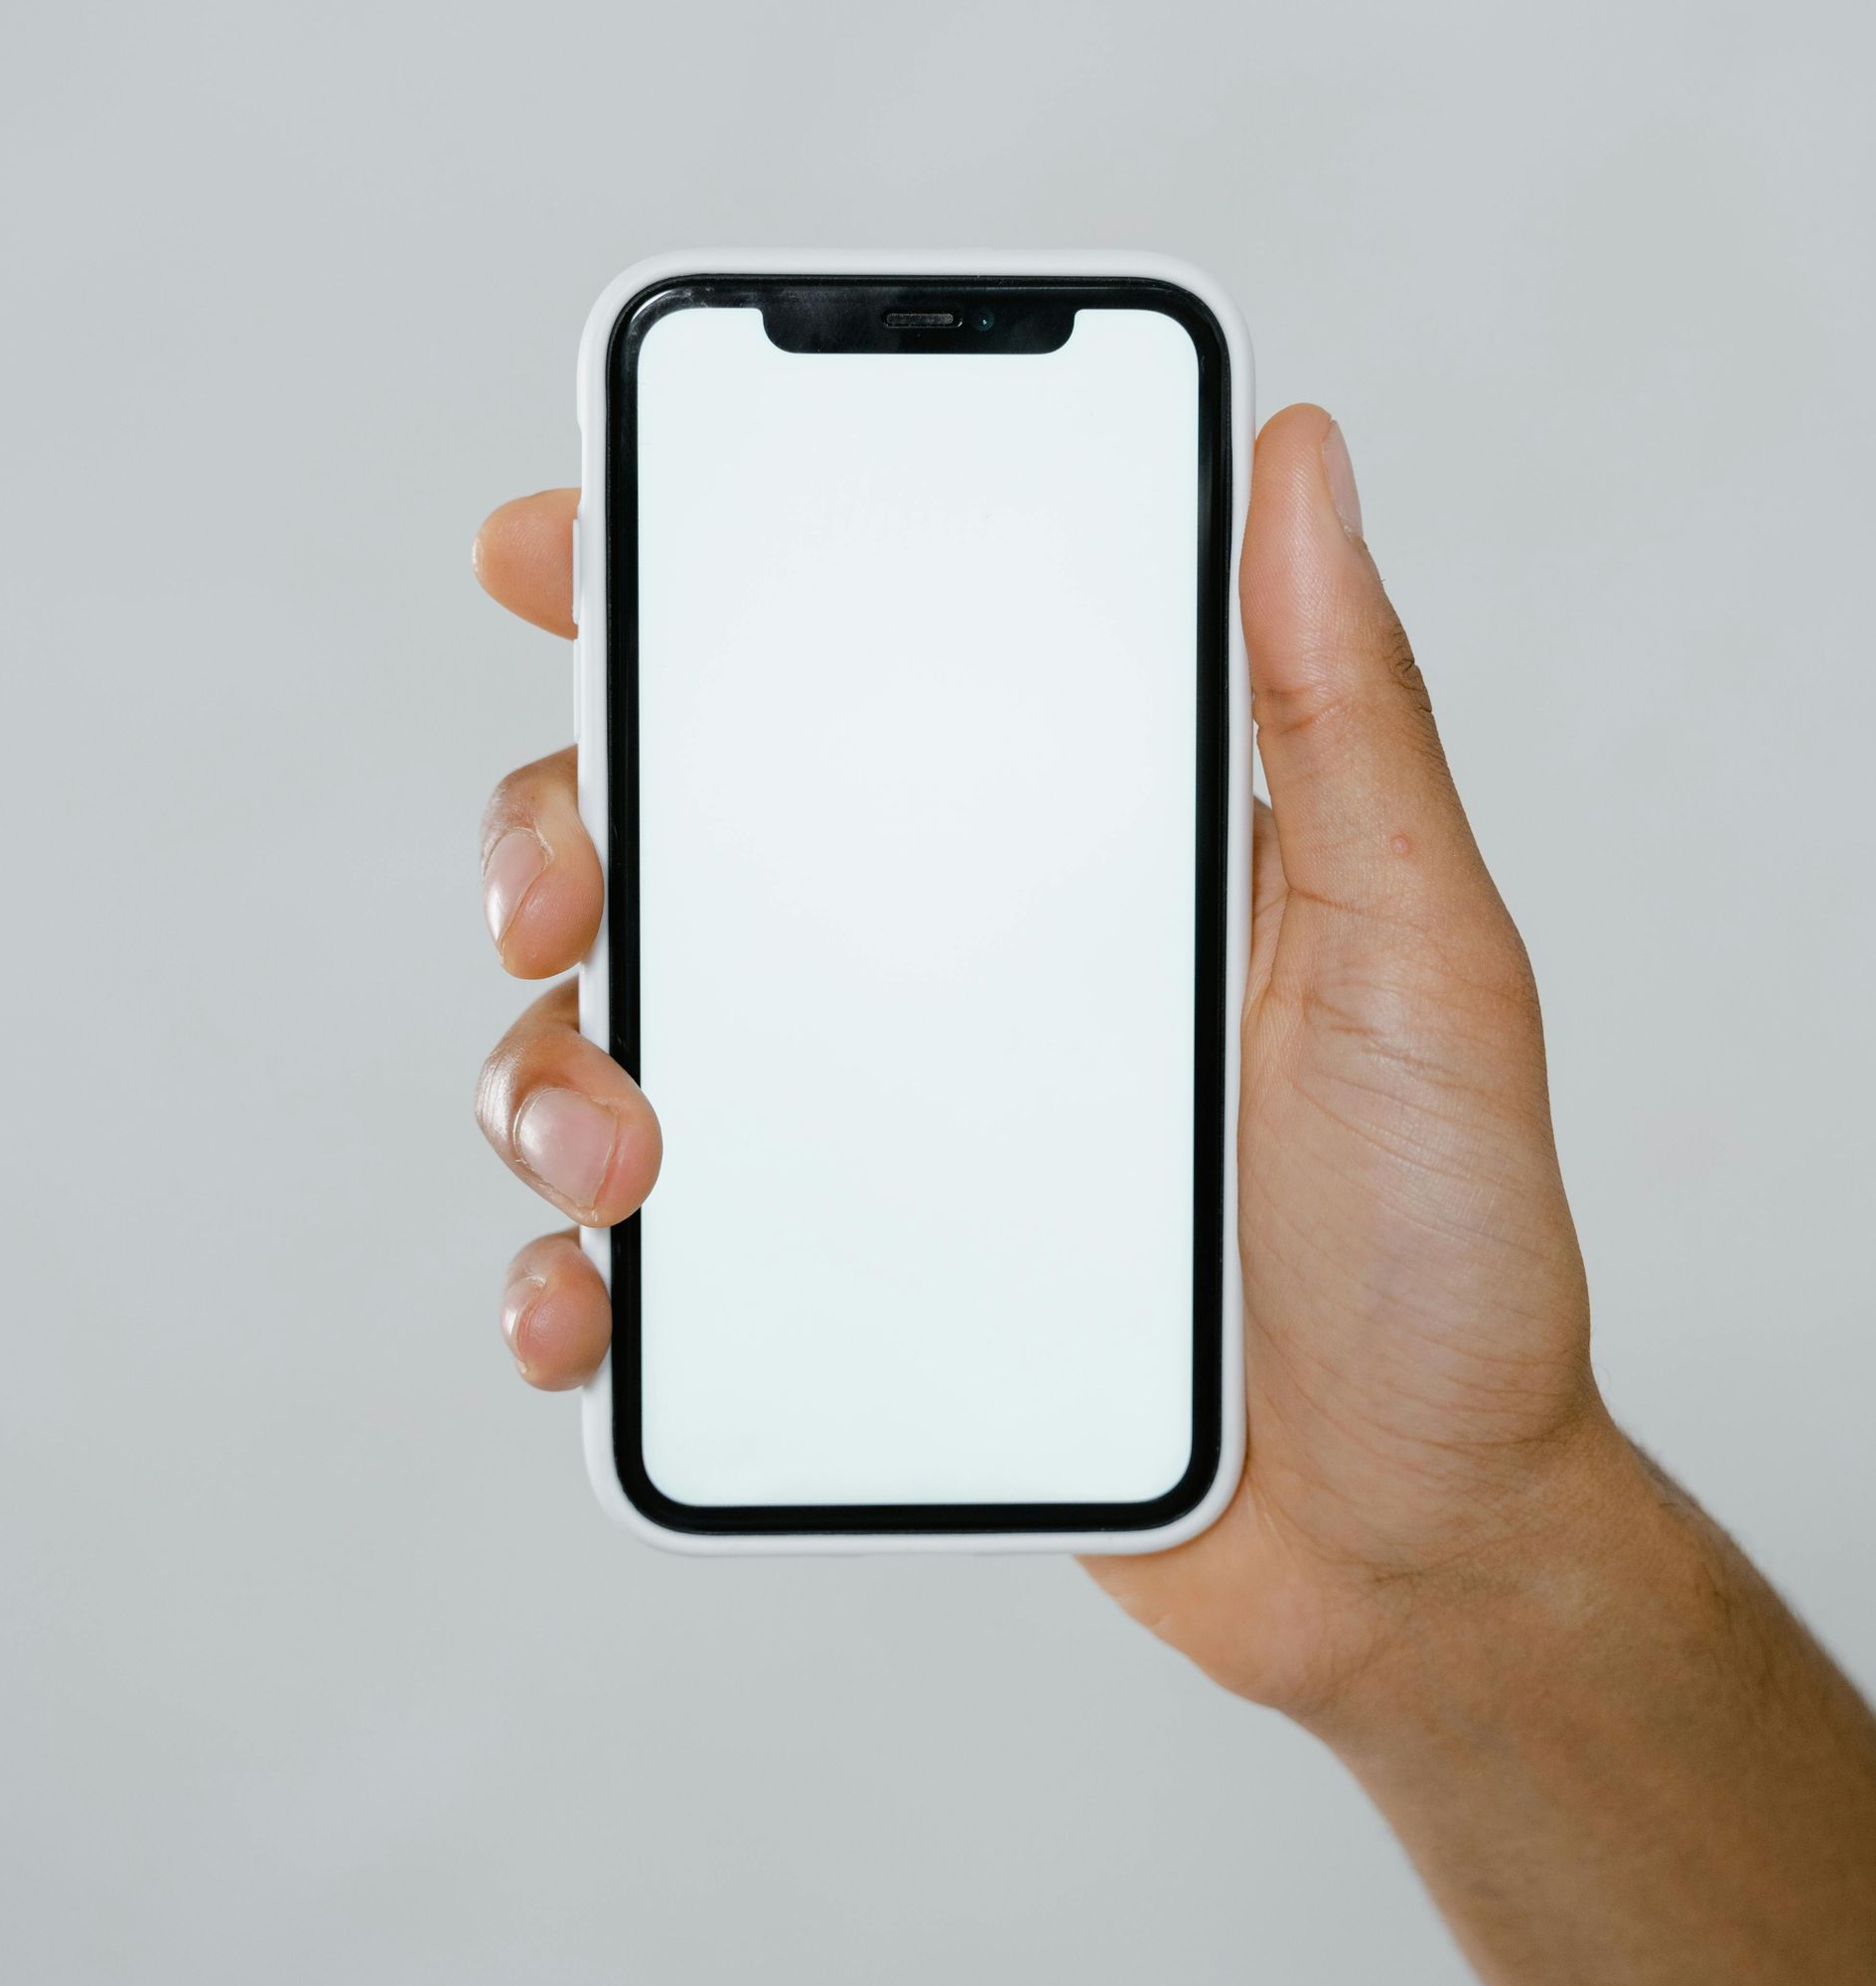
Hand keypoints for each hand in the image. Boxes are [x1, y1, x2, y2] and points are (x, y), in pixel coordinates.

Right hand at [472, 409, 1618, 1728]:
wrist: (1414, 1534)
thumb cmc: (1440, 1234)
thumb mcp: (1416, 952)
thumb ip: (1342, 714)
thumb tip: (1304, 451)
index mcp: (1051, 850)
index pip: (841, 674)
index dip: (677, 587)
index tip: (556, 546)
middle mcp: (922, 972)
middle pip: (665, 842)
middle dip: (553, 829)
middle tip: (562, 887)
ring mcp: (855, 1138)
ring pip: (608, 1043)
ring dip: (545, 1069)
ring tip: (620, 1144)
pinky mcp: (816, 1303)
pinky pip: (635, 1270)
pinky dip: (569, 1278)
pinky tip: (589, 1305)